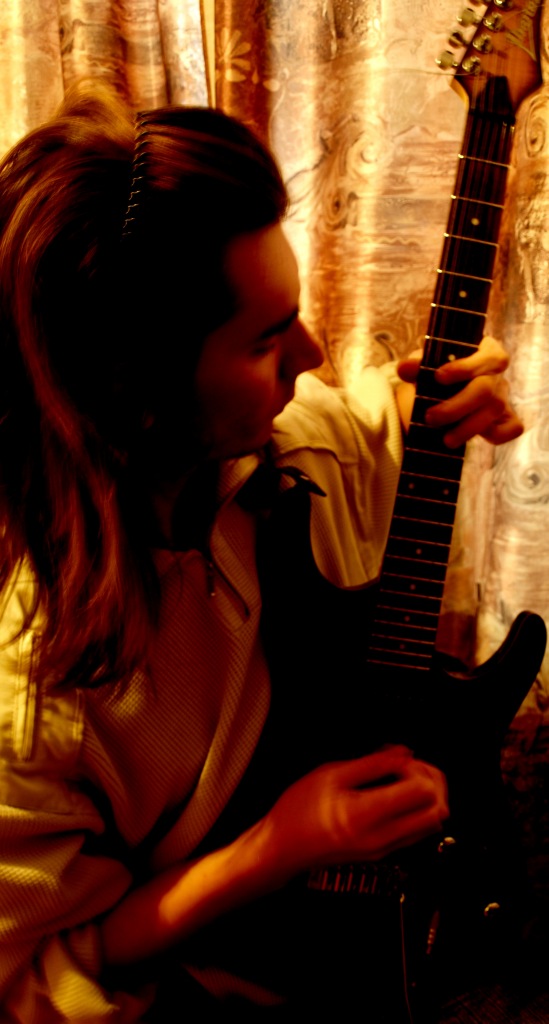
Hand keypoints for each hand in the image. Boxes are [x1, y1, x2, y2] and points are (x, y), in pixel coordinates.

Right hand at [261, 745, 447, 882]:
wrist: (282, 847)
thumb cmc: (297, 812)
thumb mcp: (330, 774)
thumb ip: (372, 763)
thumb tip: (404, 753)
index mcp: (366, 814)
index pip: (422, 792)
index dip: (416, 768)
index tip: (396, 760)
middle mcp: (381, 837)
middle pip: (436, 811)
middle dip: (431, 782)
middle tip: (407, 767)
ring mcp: (384, 849)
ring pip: (431, 824)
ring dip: (426, 798)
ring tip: (400, 779)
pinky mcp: (383, 853)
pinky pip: (416, 832)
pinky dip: (416, 811)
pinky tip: (394, 794)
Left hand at [397, 336, 522, 447]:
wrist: (442, 393)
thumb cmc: (438, 374)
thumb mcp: (427, 366)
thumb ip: (418, 366)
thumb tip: (404, 368)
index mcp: (484, 352)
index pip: (489, 356)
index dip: (466, 367)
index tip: (438, 377)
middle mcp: (496, 374)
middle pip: (486, 389)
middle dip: (456, 406)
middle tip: (430, 418)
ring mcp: (504, 396)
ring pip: (495, 410)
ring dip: (468, 427)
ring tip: (446, 440)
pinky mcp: (507, 419)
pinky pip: (512, 428)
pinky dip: (497, 435)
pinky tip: (473, 439)